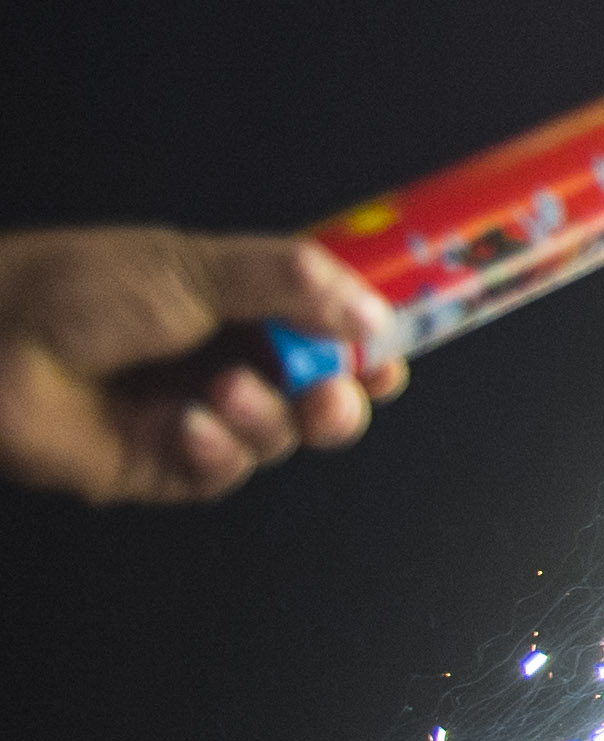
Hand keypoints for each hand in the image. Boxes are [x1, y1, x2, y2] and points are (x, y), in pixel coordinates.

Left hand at [0, 227, 403, 503]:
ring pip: (281, 437)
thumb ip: (293, 283)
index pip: (332, 329)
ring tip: (221, 392)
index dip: (369, 345)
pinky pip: (227, 474)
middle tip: (326, 390)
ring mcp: (202, 415)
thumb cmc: (78, 292)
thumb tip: (374, 313)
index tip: (388, 355)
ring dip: (266, 418)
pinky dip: (218, 452)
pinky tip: (186, 428)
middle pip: (325, 393)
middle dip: (339, 397)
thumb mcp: (193, 266)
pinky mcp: (169, 466)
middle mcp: (230, 359)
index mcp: (242, 303)